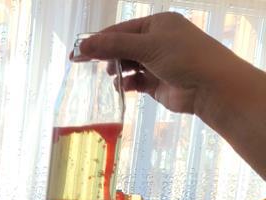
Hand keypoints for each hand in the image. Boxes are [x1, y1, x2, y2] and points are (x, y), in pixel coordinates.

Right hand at [81, 12, 231, 115]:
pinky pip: (134, 81)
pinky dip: (126, 83)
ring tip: (110, 75)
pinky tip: (122, 87)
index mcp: (156, 24)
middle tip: (82, 64)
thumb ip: (114, 46)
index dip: (97, 41)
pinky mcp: (156, 82)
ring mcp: (156, 62)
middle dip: (106, 56)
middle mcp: (156, 41)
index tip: (76, 53)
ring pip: (127, 65)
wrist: (211, 87)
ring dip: (116, 70)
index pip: (120, 30)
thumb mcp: (147, 46)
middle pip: (122, 47)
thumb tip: (83, 45)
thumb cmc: (184, 58)